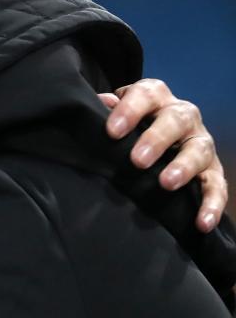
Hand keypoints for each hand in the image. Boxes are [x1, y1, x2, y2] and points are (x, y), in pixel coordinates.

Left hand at [102, 78, 226, 231]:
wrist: (154, 139)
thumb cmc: (127, 126)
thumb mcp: (115, 116)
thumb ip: (105, 111)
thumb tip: (99, 105)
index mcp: (156, 98)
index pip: (145, 95)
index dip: (129, 110)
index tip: (112, 131)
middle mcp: (183, 116)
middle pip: (176, 120)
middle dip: (157, 139)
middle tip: (137, 161)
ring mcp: (200, 142)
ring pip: (198, 150)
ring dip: (184, 167)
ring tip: (166, 184)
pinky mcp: (212, 170)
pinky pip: (217, 185)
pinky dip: (212, 204)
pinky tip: (202, 222)